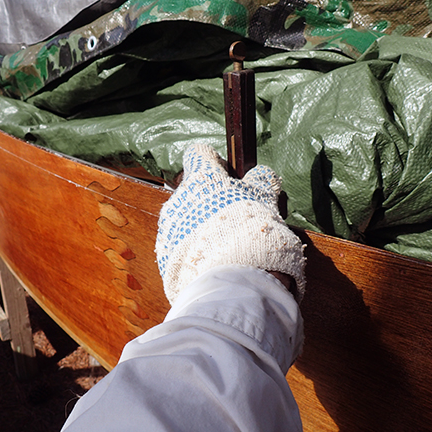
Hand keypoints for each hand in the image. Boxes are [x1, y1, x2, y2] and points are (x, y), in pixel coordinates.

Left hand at [155, 144, 305, 303]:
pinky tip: (212, 261)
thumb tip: (260, 173)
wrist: (234, 277)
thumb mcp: (265, 198)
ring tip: (223, 245)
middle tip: (232, 218)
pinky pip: (179, 245)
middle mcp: (179, 198)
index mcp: (202, 178)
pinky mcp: (165, 254)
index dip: (214, 162)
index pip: (198, 154)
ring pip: (184, 219)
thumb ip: (260, 180)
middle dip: (209, 200)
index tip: (226, 175)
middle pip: (192, 191)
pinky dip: (193, 250)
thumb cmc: (251, 230)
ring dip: (199, 226)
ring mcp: (169, 227)